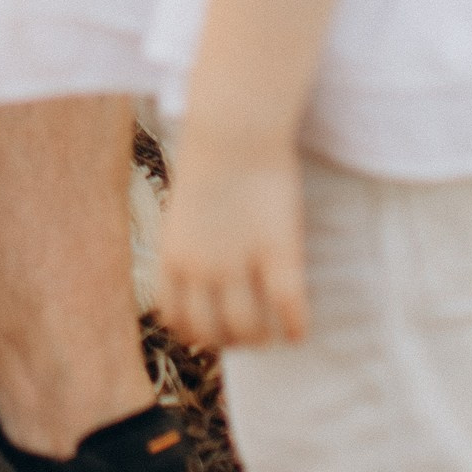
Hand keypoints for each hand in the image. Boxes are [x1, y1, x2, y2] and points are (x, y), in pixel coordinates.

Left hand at [155, 141, 308, 350]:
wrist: (234, 130)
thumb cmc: (211, 162)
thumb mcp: (182, 212)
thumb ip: (188, 246)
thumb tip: (197, 271)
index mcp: (172, 257)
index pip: (175, 318)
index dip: (195, 333)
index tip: (214, 331)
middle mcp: (200, 268)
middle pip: (210, 332)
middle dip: (230, 341)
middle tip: (250, 336)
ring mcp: (237, 263)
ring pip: (248, 327)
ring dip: (262, 338)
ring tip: (275, 335)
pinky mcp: (277, 251)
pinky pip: (288, 306)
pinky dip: (295, 326)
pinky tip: (300, 331)